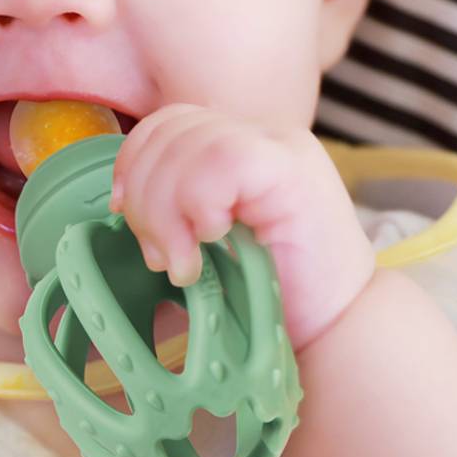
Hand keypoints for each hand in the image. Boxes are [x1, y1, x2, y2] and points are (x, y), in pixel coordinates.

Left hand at [107, 103, 375, 349]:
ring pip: (189, 144)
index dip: (133, 162)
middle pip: (170, 131)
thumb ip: (175, 208)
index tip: (123, 215)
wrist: (339, 334)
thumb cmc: (270, 297)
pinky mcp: (294, 167)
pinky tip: (215, 240)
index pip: (169, 122)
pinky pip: (222, 160)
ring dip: (167, 211)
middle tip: (162, 258)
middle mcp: (263, 135)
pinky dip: (201, 204)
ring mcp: (282, 146)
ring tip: (186, 264)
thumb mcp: (208, 242)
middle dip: (143, 198)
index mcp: (241, 146)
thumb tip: (117, 198)